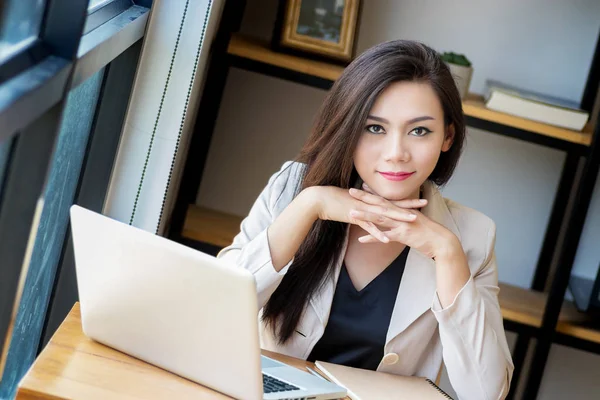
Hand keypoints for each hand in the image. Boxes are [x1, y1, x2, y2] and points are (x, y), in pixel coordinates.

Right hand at [304, 185, 425, 243]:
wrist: (318, 199)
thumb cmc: (332, 200)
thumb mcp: (350, 203)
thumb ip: (361, 206)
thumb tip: (367, 210)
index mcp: (368, 200)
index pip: (390, 200)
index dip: (405, 201)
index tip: (419, 200)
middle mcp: (368, 203)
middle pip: (392, 205)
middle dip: (408, 205)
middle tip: (424, 204)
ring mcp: (362, 210)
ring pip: (384, 214)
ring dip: (398, 217)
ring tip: (412, 221)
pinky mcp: (354, 217)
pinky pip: (368, 226)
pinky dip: (377, 233)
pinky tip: (386, 239)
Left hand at [348, 184, 456, 258]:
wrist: (442, 241)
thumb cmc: (430, 233)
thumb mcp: (416, 222)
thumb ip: (406, 218)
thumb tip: (398, 216)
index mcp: (403, 210)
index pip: (385, 199)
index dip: (373, 193)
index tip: (361, 186)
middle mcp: (401, 214)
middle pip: (379, 204)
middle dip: (364, 198)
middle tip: (350, 191)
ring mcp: (402, 224)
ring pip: (380, 218)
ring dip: (365, 215)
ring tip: (351, 213)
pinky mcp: (403, 235)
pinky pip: (385, 236)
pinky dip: (373, 237)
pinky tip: (361, 239)